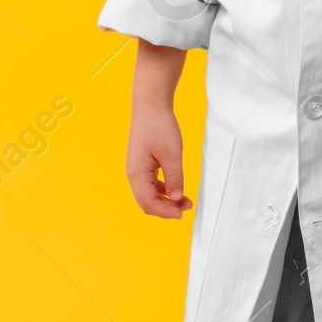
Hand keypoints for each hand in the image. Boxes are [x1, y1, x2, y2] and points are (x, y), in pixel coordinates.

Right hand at [127, 101, 190, 217]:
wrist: (151, 107)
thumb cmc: (159, 127)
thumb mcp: (172, 153)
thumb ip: (175, 177)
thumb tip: (177, 197)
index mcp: (136, 173)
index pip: (147, 202)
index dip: (164, 211)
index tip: (181, 214)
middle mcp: (134, 174)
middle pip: (147, 201)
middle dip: (166, 208)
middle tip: (187, 207)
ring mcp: (138, 170)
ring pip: (150, 194)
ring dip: (166, 200)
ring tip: (186, 200)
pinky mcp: (143, 165)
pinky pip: (152, 184)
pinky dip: (164, 190)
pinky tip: (177, 189)